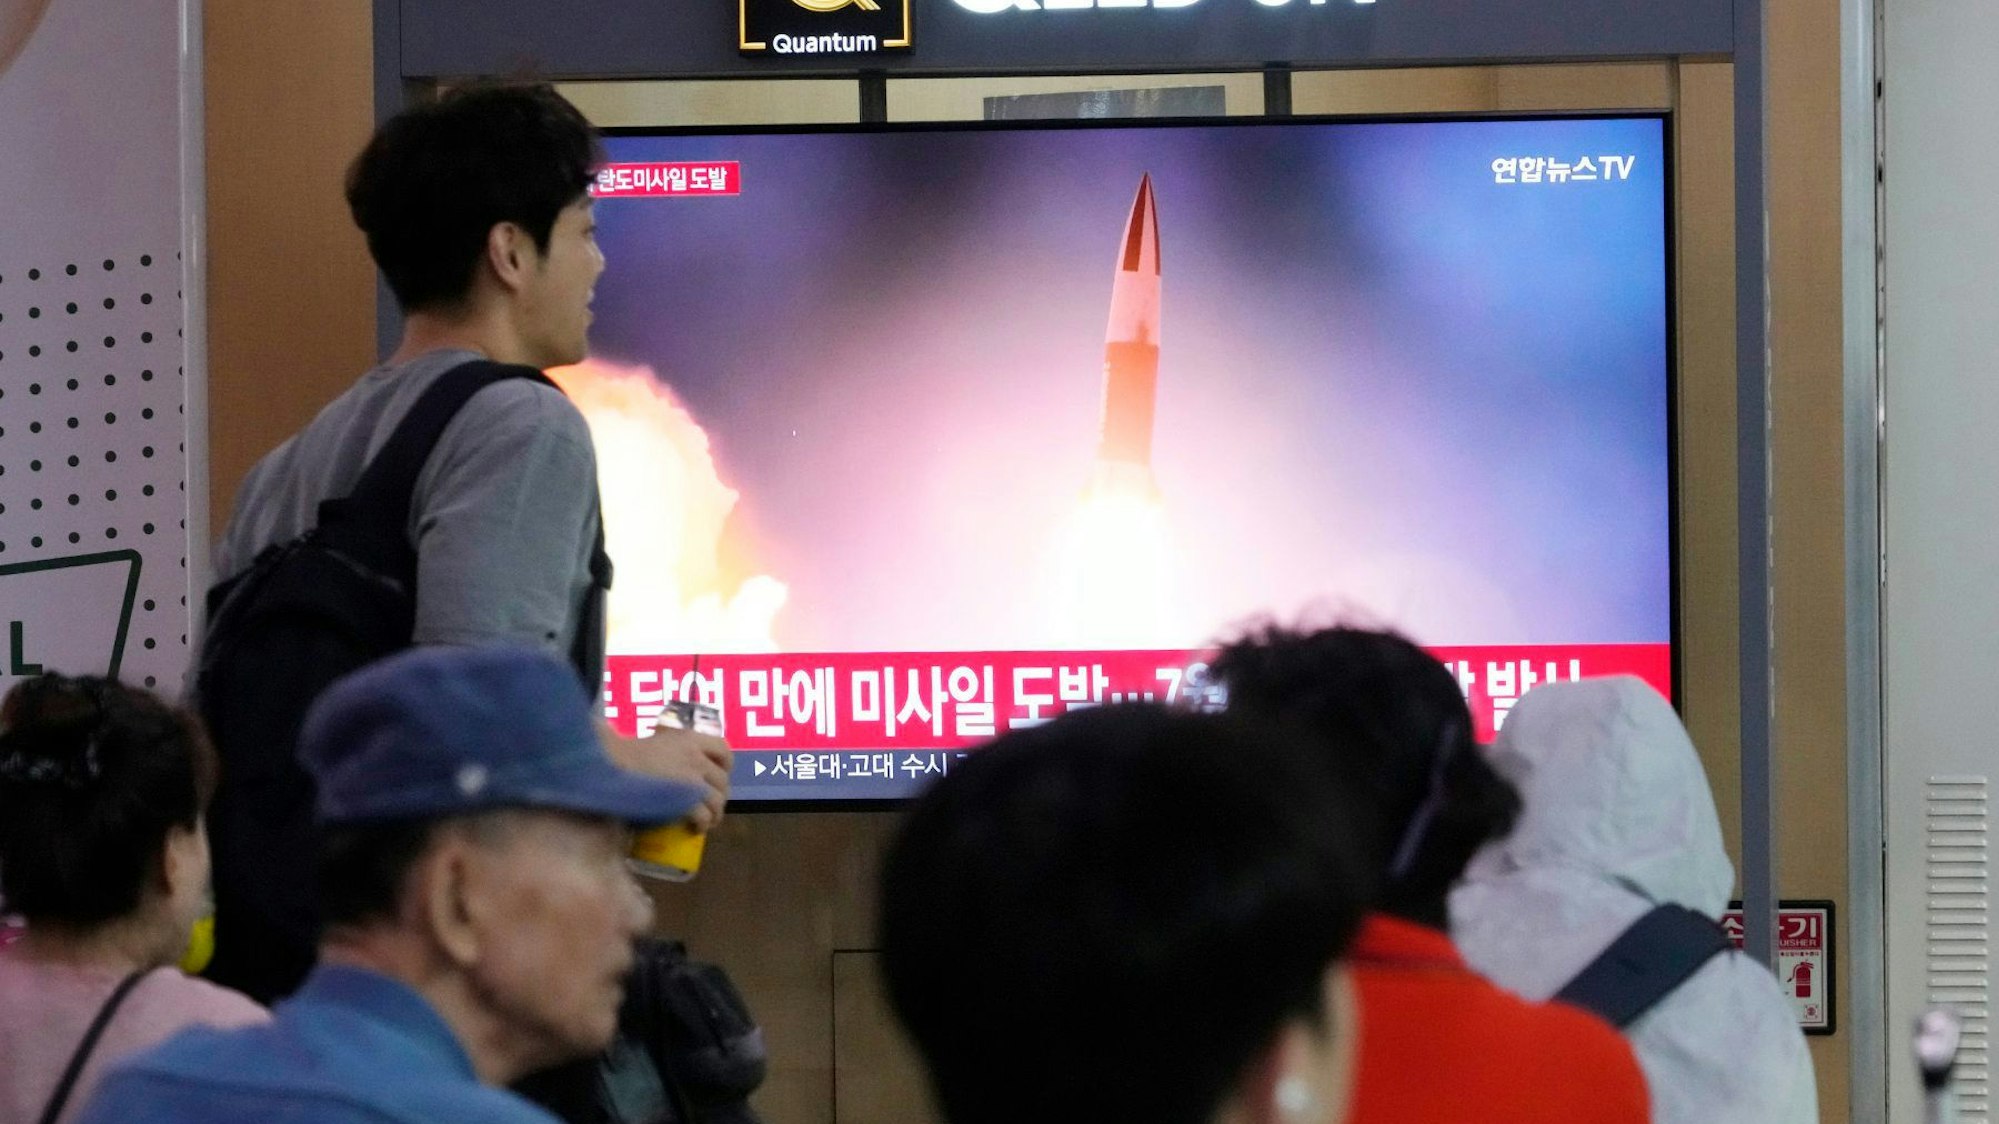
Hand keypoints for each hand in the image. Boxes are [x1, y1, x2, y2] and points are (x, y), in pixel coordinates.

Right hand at [601, 722, 731, 831]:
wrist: (608, 768)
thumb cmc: (624, 757)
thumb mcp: (657, 744)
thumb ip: (674, 753)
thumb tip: (683, 772)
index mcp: (690, 738)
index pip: (723, 749)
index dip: (725, 766)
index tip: (718, 777)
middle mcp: (696, 756)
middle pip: (722, 781)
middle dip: (720, 797)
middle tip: (710, 808)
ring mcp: (692, 779)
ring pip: (717, 801)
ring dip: (715, 815)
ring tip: (706, 823)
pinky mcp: (685, 800)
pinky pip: (703, 816)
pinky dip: (702, 824)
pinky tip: (695, 830)